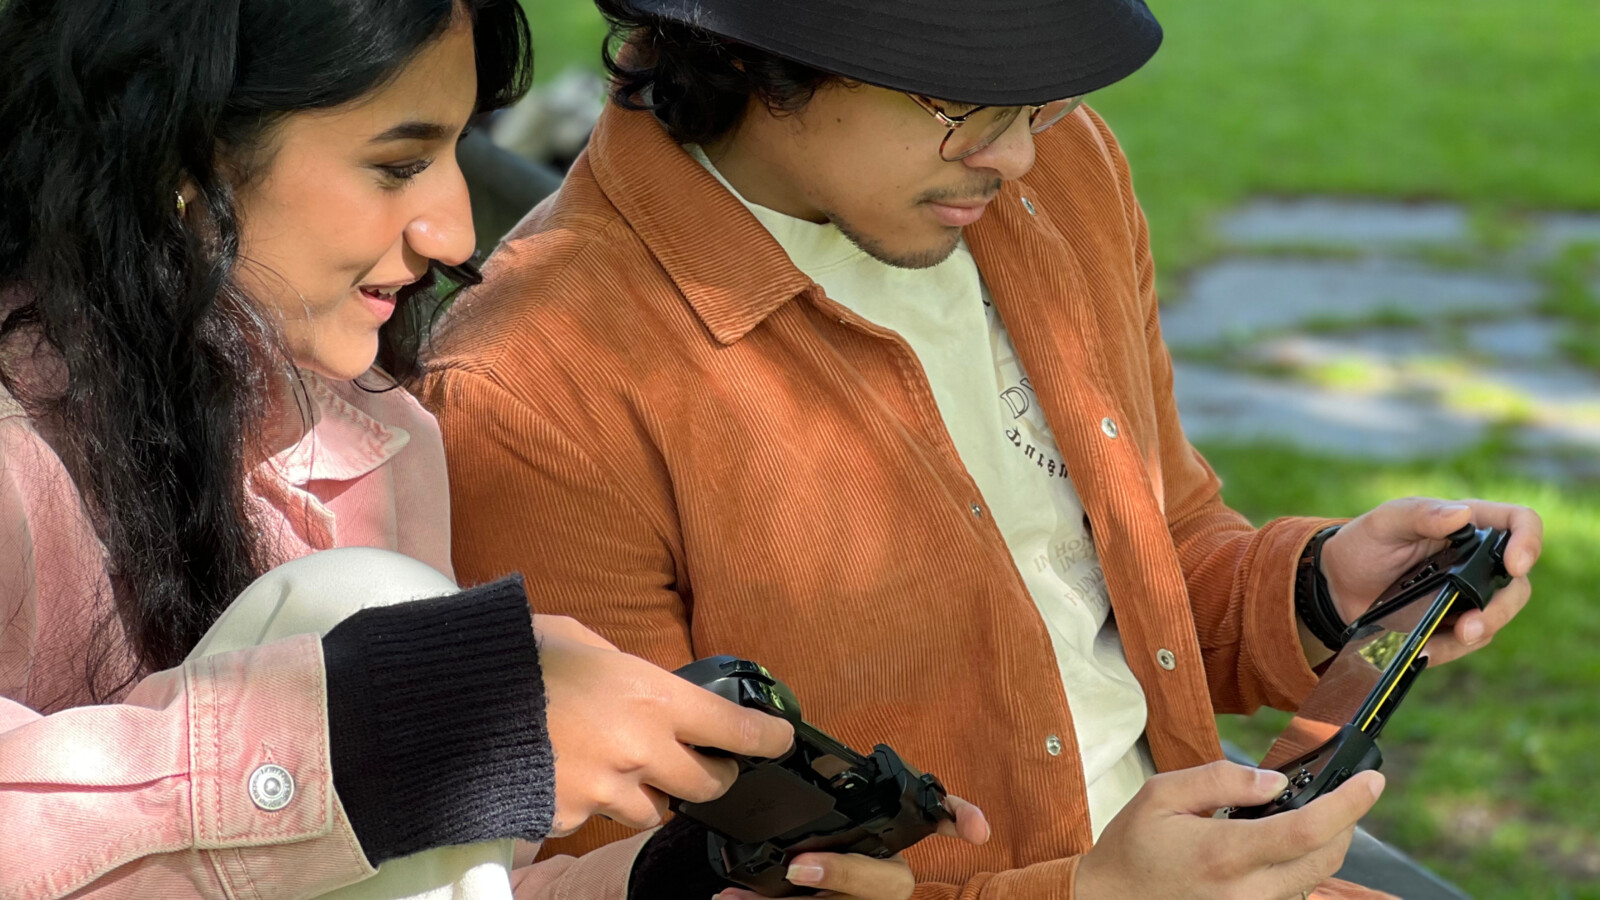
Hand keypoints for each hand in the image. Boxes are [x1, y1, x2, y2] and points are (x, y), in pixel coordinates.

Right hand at [537, 623, 795, 834]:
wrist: (447, 706)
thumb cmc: (514, 659)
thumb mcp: (582, 639)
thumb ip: (622, 665)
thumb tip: (637, 679)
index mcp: (651, 697)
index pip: (735, 728)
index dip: (766, 737)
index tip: (779, 738)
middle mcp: (639, 750)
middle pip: (707, 784)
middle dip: (710, 774)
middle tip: (704, 762)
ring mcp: (604, 791)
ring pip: (651, 809)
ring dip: (645, 792)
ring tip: (612, 763)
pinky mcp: (568, 817)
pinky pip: (596, 817)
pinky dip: (590, 801)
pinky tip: (564, 771)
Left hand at [714, 796, 989, 899]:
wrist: (779, 873)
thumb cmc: (798, 830)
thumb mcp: (808, 800)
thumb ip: (809, 781)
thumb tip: (773, 734)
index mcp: (886, 837)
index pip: (932, 822)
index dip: (956, 820)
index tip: (976, 830)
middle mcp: (880, 873)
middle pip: (891, 882)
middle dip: (848, 874)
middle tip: (802, 867)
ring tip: (741, 897)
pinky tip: (726, 899)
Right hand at [1076, 761, 1384, 899]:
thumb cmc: (1133, 846)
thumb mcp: (1160, 794)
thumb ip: (1219, 779)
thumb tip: (1274, 781)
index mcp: (1224, 854)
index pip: (1307, 829)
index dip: (1349, 804)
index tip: (1371, 782)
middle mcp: (1246, 892)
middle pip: (1325, 857)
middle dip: (1345, 821)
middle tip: (1341, 793)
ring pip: (1315, 877)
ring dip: (1323, 842)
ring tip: (1303, 814)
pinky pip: (1294, 891)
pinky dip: (1300, 863)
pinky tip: (1280, 844)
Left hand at [1319, 497, 1541, 664]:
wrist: (1337, 585)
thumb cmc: (1365, 543)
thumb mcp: (1385, 522)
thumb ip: (1419, 514)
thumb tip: (1461, 514)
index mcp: (1469, 525)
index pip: (1519, 522)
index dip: (1528, 541)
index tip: (1514, 565)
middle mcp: (1477, 561)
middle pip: (1516, 584)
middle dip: (1502, 607)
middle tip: (1472, 624)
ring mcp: (1468, 595)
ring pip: (1497, 616)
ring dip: (1481, 631)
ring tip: (1456, 637)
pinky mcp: (1452, 624)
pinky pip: (1466, 642)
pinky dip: (1449, 648)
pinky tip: (1425, 649)